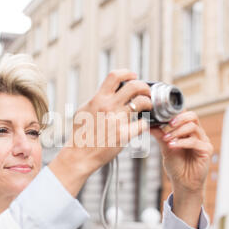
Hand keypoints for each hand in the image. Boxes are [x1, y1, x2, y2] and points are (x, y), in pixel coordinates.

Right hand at [49, 69, 151, 196]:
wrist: (79, 155)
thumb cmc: (81, 135)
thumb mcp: (84, 111)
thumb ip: (96, 100)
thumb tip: (107, 92)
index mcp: (98, 99)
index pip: (115, 76)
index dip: (127, 72)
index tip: (133, 75)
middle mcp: (108, 107)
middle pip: (134, 86)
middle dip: (144, 87)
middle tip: (146, 92)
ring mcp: (117, 120)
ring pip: (142, 102)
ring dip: (148, 103)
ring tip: (148, 107)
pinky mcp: (124, 134)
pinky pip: (142, 123)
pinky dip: (144, 123)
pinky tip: (141, 125)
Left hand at [150, 111, 212, 227]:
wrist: (183, 183)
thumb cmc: (176, 166)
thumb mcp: (165, 148)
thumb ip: (160, 136)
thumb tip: (149, 124)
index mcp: (189, 131)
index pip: (186, 114)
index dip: (175, 113)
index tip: (162, 116)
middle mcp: (198, 134)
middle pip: (192, 116)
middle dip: (178, 119)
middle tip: (167, 125)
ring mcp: (203, 141)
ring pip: (193, 127)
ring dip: (177, 132)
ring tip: (166, 139)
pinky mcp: (206, 150)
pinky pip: (195, 142)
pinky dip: (182, 142)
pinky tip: (172, 146)